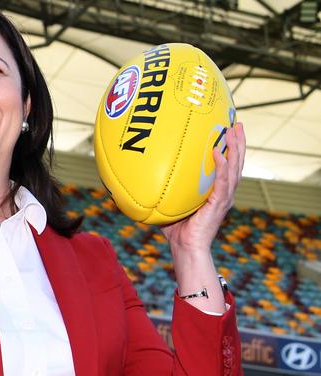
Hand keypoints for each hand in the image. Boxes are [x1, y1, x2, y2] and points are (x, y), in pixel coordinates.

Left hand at [161, 123, 245, 253]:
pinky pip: (223, 181)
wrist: (186, 248)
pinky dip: (222, 166)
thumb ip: (163, 190)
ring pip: (235, 168)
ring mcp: (224, 198)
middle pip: (237, 162)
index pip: (227, 166)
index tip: (229, 130)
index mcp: (217, 192)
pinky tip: (219, 151)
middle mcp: (225, 193)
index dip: (230, 149)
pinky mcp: (220, 204)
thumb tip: (141, 178)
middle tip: (238, 123)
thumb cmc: (177, 230)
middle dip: (239, 142)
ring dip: (236, 148)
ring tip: (234, 130)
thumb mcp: (170, 204)